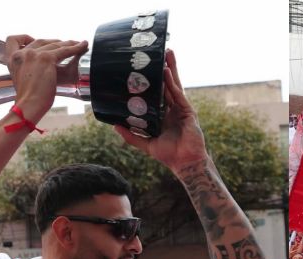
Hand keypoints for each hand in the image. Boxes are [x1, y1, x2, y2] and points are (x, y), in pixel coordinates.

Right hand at [6, 36, 88, 122]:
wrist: (29, 105)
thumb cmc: (28, 99)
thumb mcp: (22, 80)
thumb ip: (28, 70)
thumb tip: (39, 69)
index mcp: (12, 59)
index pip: (13, 40)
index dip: (25, 38)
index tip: (35, 40)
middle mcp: (21, 54)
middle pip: (40, 41)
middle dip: (54, 42)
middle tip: (65, 44)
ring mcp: (34, 55)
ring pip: (54, 44)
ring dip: (68, 43)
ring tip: (78, 44)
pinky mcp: (46, 59)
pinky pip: (64, 50)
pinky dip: (76, 48)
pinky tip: (83, 46)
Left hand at [116, 51, 208, 174]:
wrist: (184, 163)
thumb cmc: (169, 155)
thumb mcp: (146, 144)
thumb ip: (131, 136)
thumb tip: (114, 126)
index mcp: (164, 115)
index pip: (159, 94)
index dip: (154, 81)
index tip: (147, 68)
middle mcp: (173, 109)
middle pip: (168, 85)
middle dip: (165, 68)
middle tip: (160, 51)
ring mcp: (181, 109)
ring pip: (175, 85)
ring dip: (171, 69)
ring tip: (167, 53)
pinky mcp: (188, 112)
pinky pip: (178, 95)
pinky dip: (172, 84)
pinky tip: (167, 72)